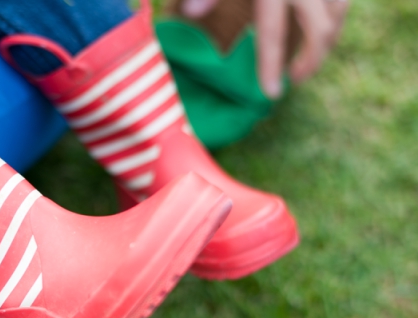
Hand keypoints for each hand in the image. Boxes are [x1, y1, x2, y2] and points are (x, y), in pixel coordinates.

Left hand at [181, 0, 348, 97]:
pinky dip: (333, 18)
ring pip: (338, 16)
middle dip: (312, 60)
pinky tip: (319, 30)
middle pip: (321, 31)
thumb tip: (191, 15)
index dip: (272, 67)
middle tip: (296, 80)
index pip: (275, 34)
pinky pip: (342, 0)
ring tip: (307, 60)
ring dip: (326, 41)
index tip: (270, 94)